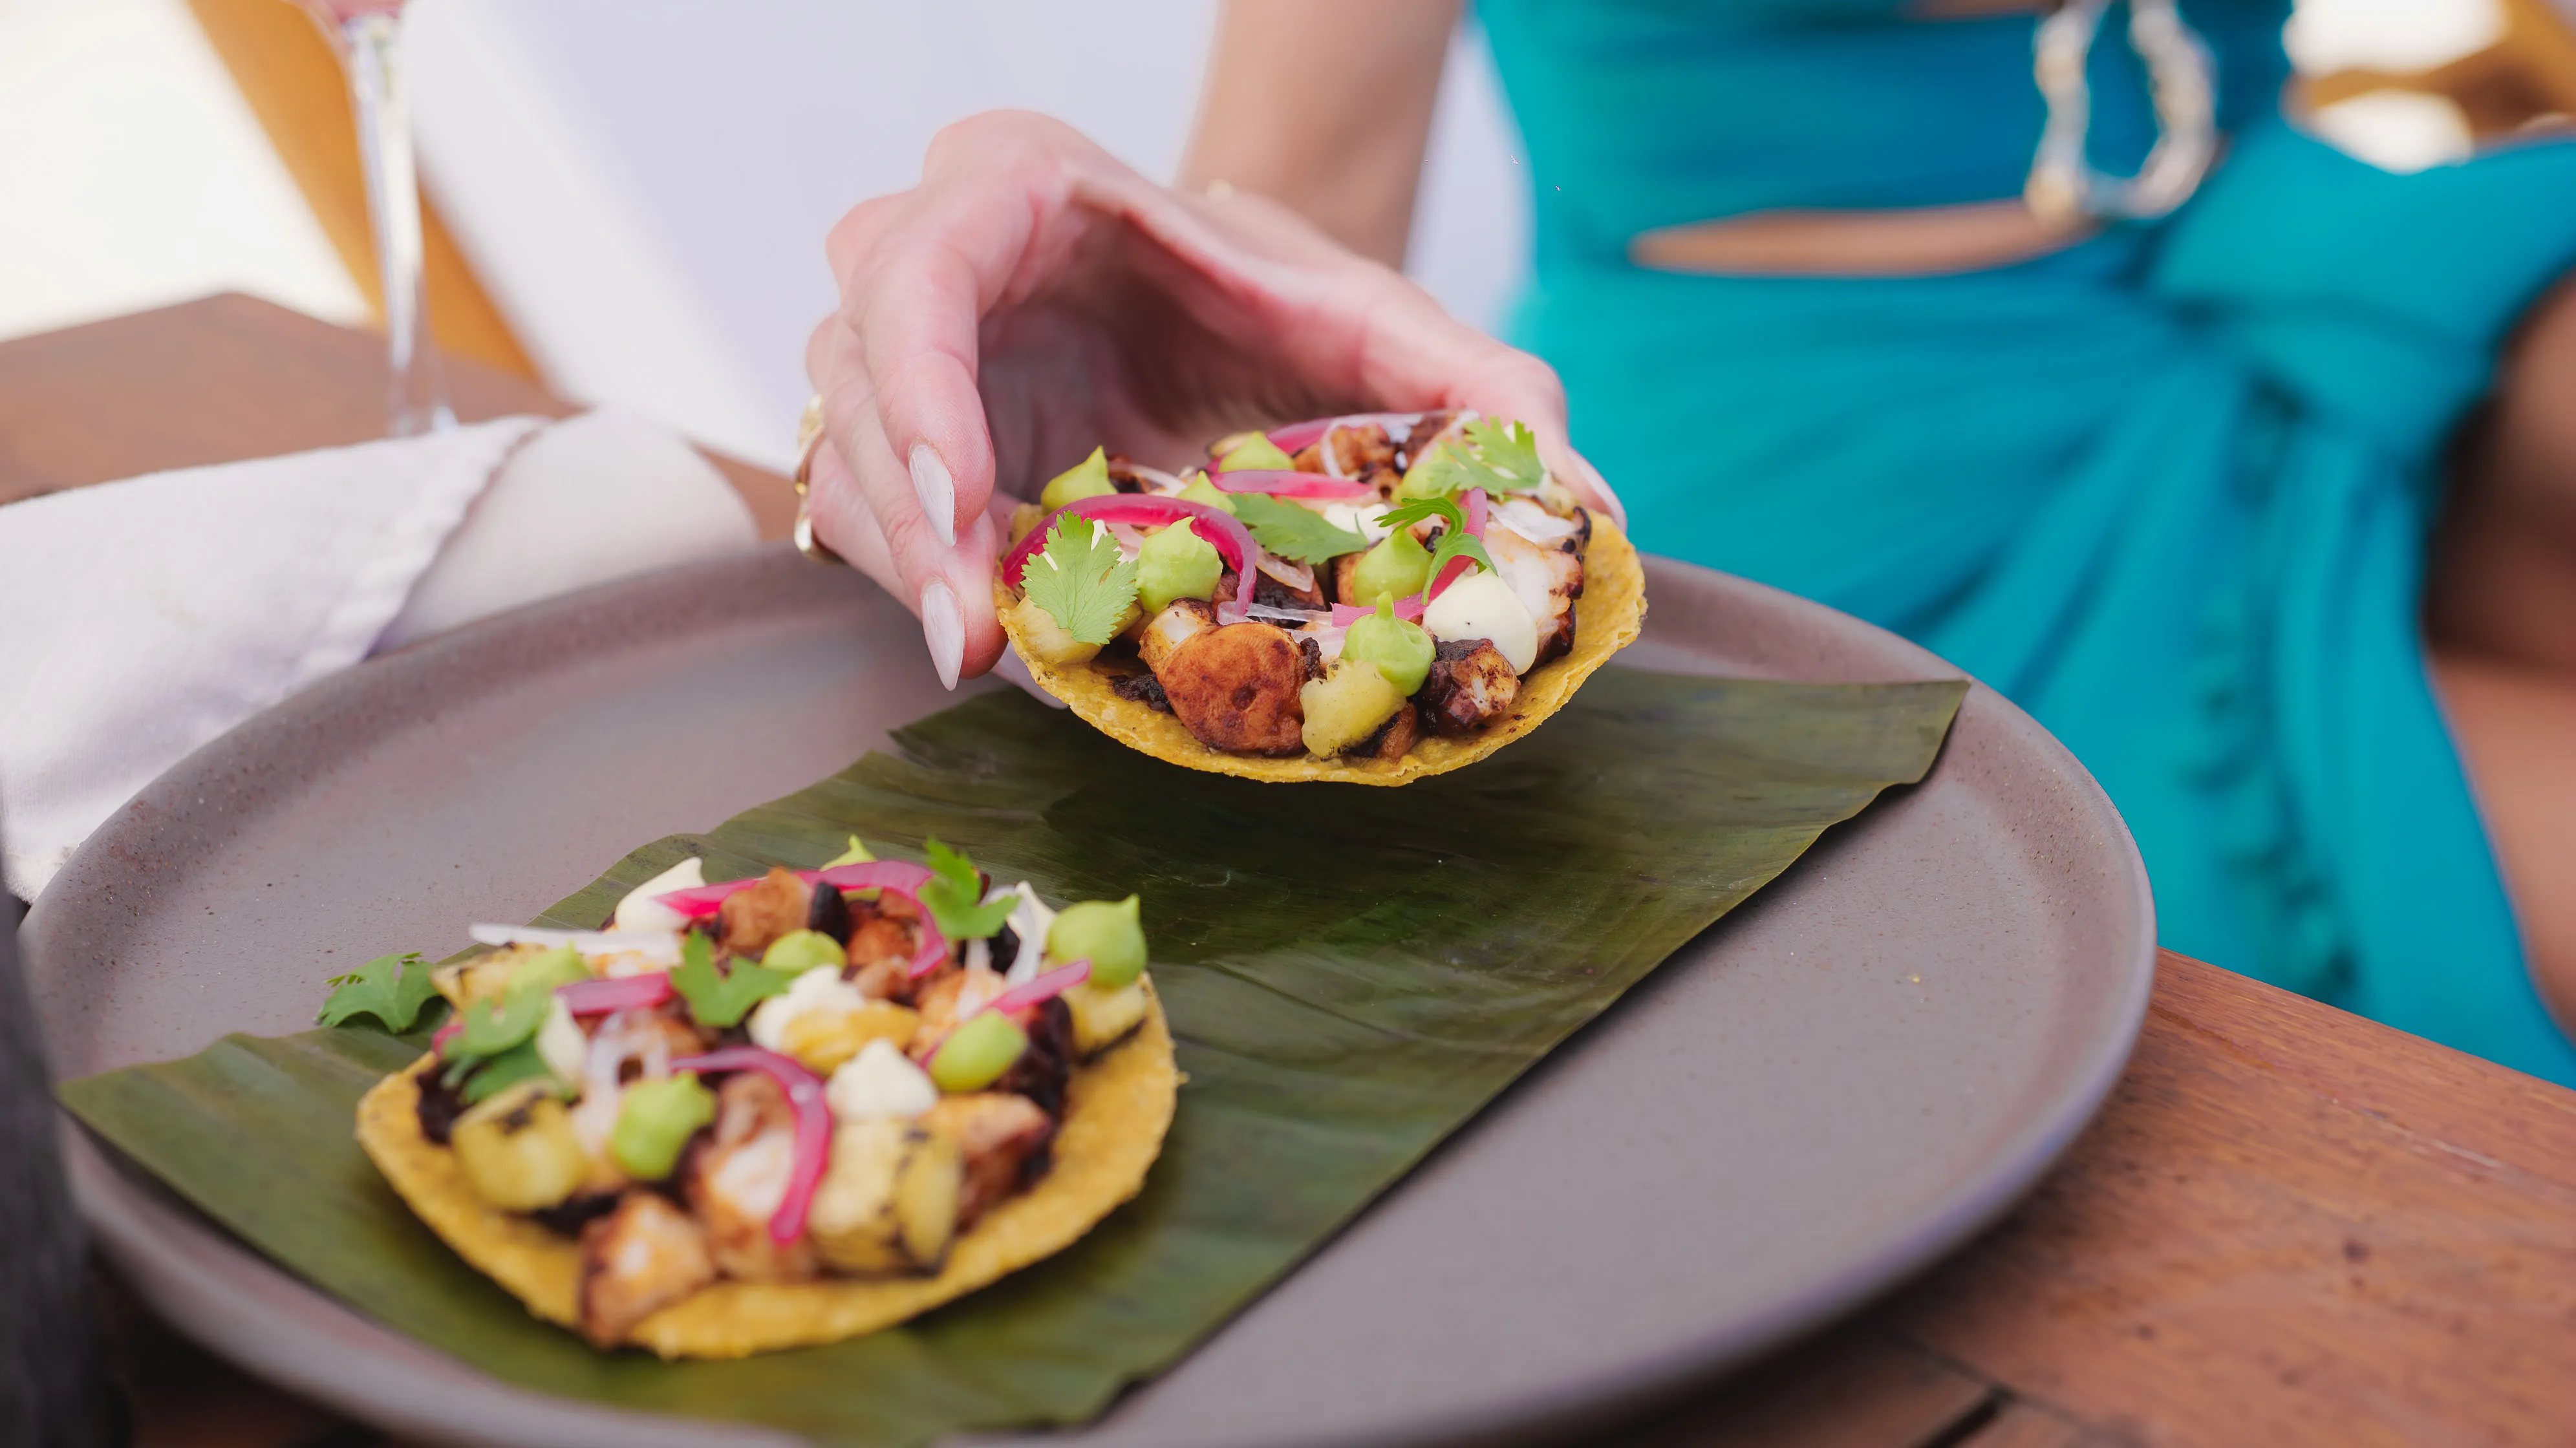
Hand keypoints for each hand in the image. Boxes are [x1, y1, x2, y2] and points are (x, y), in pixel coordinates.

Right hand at [804, 109, 1621, 687]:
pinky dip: (924, 586)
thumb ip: (1482, 390)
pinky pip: (867, 518)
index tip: (967, 497)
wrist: (1241, 321)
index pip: (918, 265)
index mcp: (1022, 185)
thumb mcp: (1387, 328)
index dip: (920, 382)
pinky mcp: (901, 444)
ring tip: (993, 655)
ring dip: (910, 568)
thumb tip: (1585, 504)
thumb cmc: (1286, 304)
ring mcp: (897, 350)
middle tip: (982, 634)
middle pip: (855, 373)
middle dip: (910, 514)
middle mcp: (931, 250)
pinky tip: (999, 641)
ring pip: (843, 457)